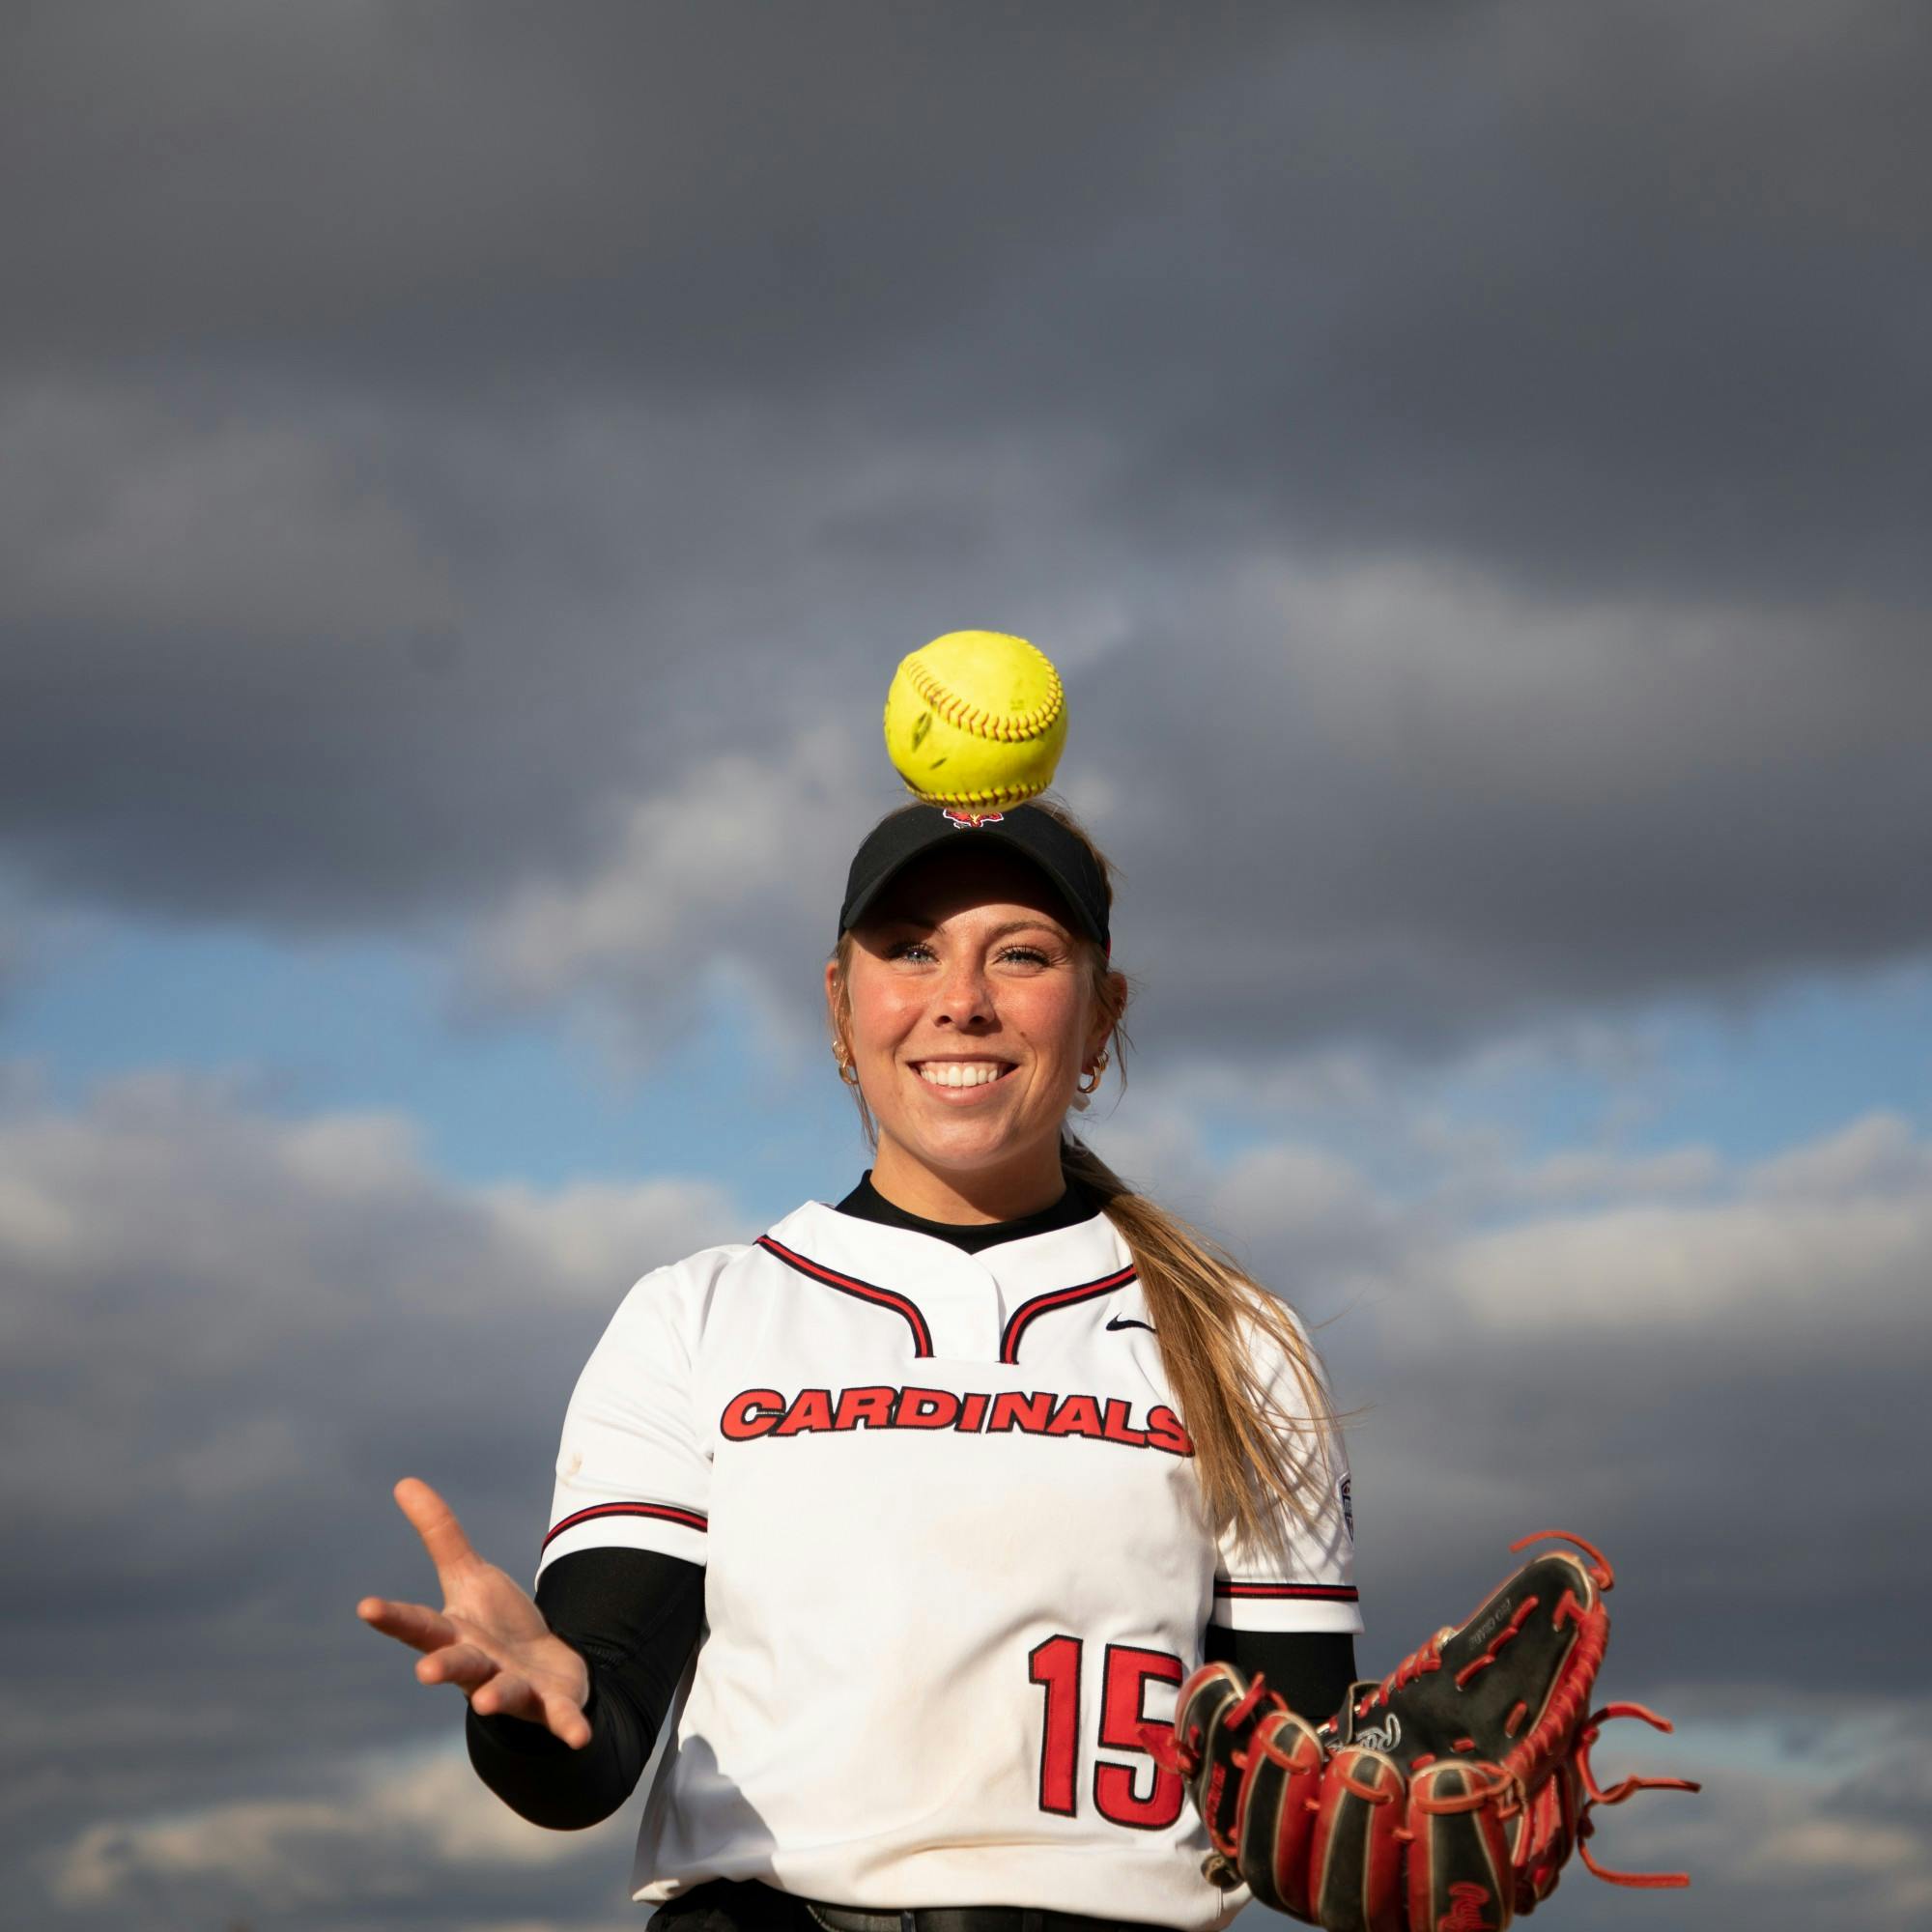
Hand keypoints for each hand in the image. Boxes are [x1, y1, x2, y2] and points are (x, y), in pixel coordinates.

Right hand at [357, 1477, 592, 1749]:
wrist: (541, 1672)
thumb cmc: (494, 1625)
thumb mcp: (469, 1575)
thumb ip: (440, 1535)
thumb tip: (404, 1481)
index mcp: (456, 1635)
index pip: (419, 1624)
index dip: (392, 1616)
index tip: (366, 1605)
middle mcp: (478, 1667)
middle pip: (457, 1665)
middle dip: (444, 1667)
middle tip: (427, 1671)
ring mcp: (512, 1688)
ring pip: (502, 1693)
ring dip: (496, 1697)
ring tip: (486, 1702)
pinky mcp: (550, 1704)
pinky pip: (560, 1717)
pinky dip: (568, 1727)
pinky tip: (580, 1737)